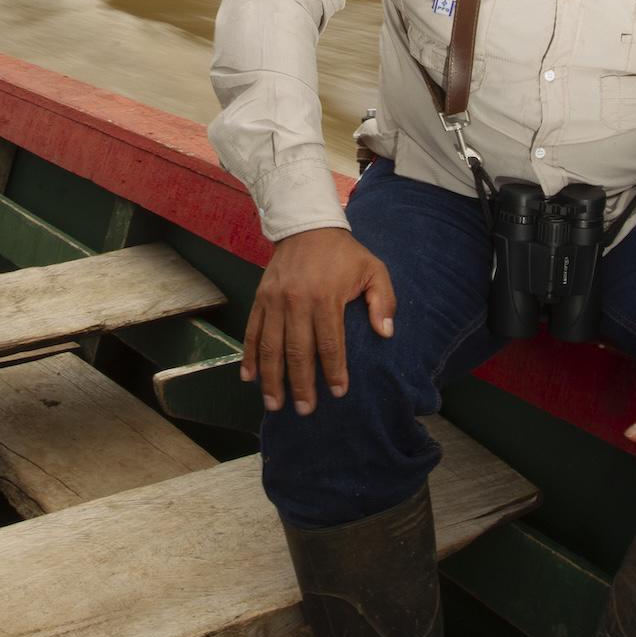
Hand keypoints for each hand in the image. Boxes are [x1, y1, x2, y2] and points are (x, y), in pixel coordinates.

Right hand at [240, 228, 395, 416]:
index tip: (338, 392)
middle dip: (301, 384)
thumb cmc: (344, 254)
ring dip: (271, 378)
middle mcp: (296, 301)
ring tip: (274, 404)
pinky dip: (249, 356)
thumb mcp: (373, 269)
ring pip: (270, 347)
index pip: (329, 343)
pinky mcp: (260, 298)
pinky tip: (249, 378)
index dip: (334, 371)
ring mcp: (274, 301)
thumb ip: (383, 301)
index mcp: (325, 297)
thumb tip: (386, 333)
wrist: (306, 226)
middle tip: (306, 410)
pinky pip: (252, 331)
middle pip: (297, 352)